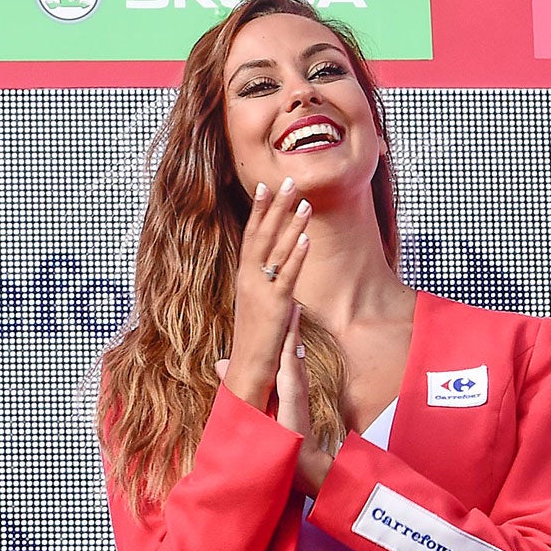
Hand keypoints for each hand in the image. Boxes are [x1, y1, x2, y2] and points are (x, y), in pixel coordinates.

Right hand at [225, 178, 310, 409]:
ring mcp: (260, 290)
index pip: (251, 236)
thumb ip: (271, 296)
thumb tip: (287, 293)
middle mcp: (248, 278)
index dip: (258, 211)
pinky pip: (287, 275)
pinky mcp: (275, 305)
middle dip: (276, 206)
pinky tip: (306, 238)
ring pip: (277, 250)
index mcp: (244, 277)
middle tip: (289, 180)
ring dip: (292, 224)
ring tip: (305, 202)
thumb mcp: (260, 312)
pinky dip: (296, 255)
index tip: (265, 187)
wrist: (247, 369)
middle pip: (262, 234)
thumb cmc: (254, 343)